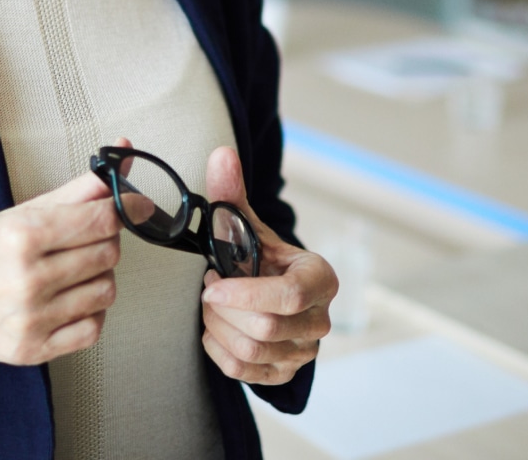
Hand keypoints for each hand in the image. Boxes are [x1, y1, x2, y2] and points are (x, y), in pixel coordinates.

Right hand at [0, 155, 123, 366]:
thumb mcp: (19, 211)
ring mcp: (30, 319)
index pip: (101, 220)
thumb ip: (77, 188)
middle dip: (104, 241)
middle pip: (108, 255)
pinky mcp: (31, 349)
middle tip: (83, 239)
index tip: (128, 206)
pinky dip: (90, 311)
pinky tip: (70, 298)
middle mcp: (27, 279)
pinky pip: (92, 329)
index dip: (122, 210)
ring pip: (106, 291)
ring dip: (98, 276)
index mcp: (22, 235)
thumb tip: (122, 155)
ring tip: (72, 269)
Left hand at [200, 146, 335, 384]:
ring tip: (210, 303)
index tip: (211, 280)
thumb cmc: (263, 258)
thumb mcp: (249, 227)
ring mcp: (305, 351)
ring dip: (217, 326)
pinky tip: (213, 327)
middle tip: (208, 287)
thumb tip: (221, 153)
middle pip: (265, 328)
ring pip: (252, 351)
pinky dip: (218, 350)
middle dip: (222, 308)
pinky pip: (244, 372)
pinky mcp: (285, 373)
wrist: (275, 293)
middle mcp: (319, 319)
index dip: (244, 293)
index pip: (289, 296)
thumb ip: (232, 194)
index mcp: (320, 279)